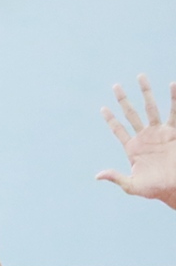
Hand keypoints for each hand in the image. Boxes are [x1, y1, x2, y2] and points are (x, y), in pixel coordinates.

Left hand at [97, 74, 175, 207]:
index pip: (118, 130)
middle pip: (131, 114)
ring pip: (151, 108)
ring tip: (141, 77)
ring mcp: (160, 133)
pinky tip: (172, 85)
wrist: (174, 186)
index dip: (110, 120)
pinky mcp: (174, 132)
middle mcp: (145, 137)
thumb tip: (98, 176)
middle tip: (116, 85)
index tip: (102, 108)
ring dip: (146, 93)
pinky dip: (174, 99)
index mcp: (132, 148)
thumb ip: (116, 178)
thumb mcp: (132, 185)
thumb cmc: (154, 189)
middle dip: (124, 100)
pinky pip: (174, 113)